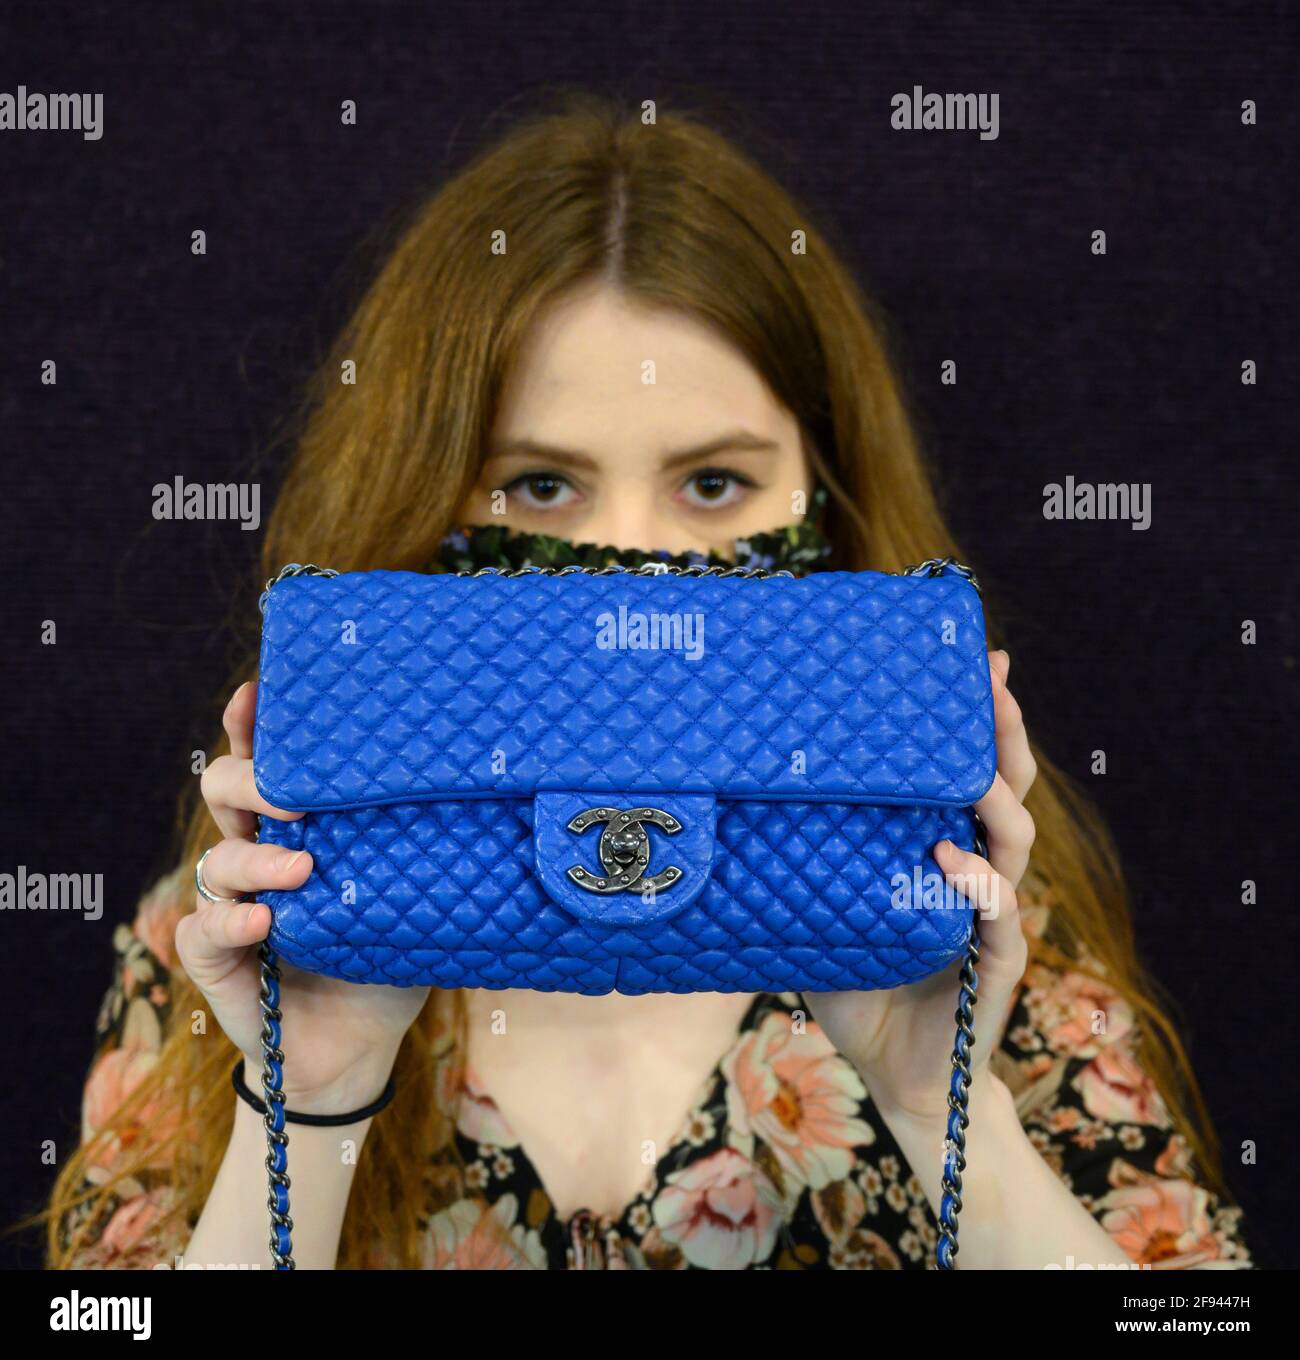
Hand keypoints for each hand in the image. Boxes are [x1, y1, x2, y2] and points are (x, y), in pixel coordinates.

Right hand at [174, 681, 429, 1113]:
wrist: (358, 1049)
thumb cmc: (391, 955)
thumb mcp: (418, 894)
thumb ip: (434, 850)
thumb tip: (498, 797)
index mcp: (303, 828)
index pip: (271, 763)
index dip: (255, 725)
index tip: (259, 692)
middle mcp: (262, 854)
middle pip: (226, 790)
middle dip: (252, 780)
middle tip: (295, 796)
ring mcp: (233, 905)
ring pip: (218, 858)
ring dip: (257, 856)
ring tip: (303, 867)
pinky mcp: (218, 959)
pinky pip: (203, 930)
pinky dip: (230, 921)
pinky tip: (265, 921)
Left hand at [804, 649, 1035, 1125]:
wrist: (893, 1074)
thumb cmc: (858, 984)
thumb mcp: (820, 909)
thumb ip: (799, 862)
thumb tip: (732, 804)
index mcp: (942, 849)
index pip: (967, 774)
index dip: (977, 723)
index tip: (975, 663)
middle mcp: (975, 870)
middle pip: (1005, 790)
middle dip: (1002, 735)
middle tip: (993, 681)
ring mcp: (991, 917)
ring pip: (1012, 844)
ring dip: (997, 799)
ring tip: (971, 767)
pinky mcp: (994, 966)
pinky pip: (998, 918)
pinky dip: (978, 884)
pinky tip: (948, 855)